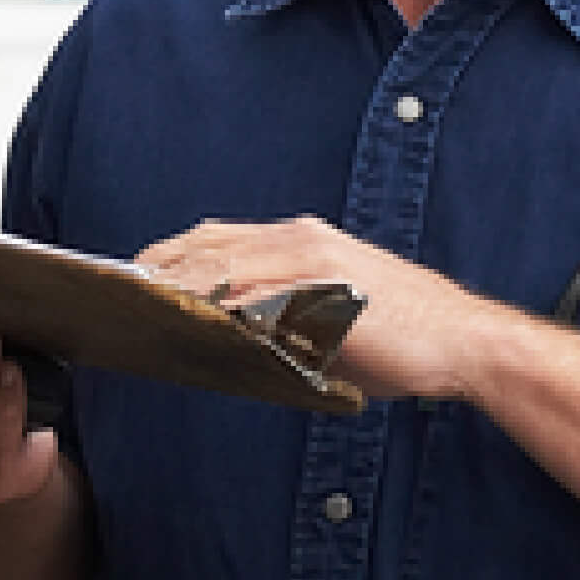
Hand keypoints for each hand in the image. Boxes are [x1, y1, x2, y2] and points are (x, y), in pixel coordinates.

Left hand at [138, 215, 499, 402]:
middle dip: (159, 267)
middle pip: (208, 244)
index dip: (168, 255)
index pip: (214, 237)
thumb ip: (281, 316)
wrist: (462, 342)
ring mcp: (315, 262)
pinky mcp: (328, 292)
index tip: (132, 277)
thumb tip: (230, 340)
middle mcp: (301, 240)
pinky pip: (262, 297)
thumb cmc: (400, 337)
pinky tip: (196, 323)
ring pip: (226, 265)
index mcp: (300, 240)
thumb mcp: (331, 316)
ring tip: (140, 307)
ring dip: (180, 286)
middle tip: (117, 294)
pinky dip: (223, 307)